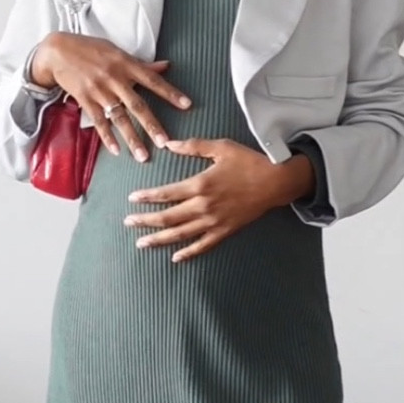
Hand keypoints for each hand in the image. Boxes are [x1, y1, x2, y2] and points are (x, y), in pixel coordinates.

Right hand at [29, 33, 190, 160]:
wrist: (58, 51)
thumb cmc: (91, 49)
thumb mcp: (117, 52)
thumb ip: (142, 64)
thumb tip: (166, 66)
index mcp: (126, 64)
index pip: (153, 80)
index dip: (170, 92)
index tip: (187, 105)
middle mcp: (114, 78)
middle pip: (137, 105)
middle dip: (152, 126)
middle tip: (165, 143)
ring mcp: (99, 91)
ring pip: (119, 118)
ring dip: (132, 139)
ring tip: (143, 156)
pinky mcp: (85, 100)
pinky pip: (99, 122)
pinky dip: (108, 137)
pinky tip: (117, 151)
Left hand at [124, 137, 315, 260]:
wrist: (275, 182)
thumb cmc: (249, 162)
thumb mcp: (221, 147)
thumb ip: (193, 146)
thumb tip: (169, 144)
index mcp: (200, 184)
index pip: (166, 193)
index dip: (147, 197)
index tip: (132, 199)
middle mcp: (204, 206)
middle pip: (168, 217)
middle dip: (145, 221)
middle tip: (128, 223)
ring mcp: (214, 221)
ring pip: (181, 234)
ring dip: (159, 240)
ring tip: (141, 243)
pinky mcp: (225, 231)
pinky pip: (203, 245)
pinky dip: (189, 253)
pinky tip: (175, 258)